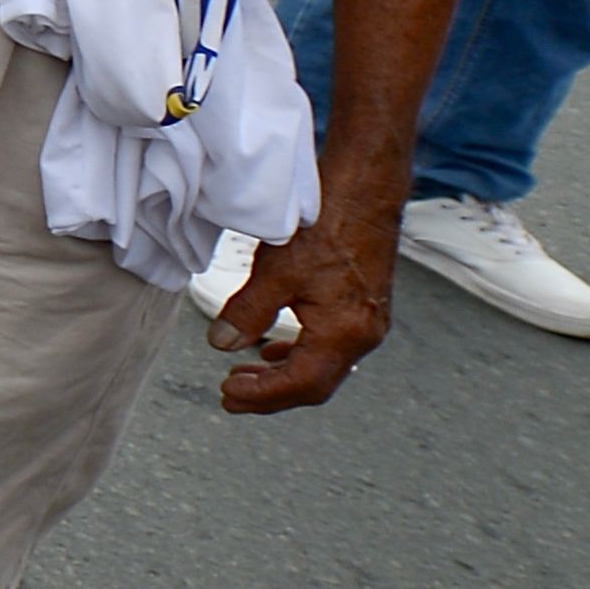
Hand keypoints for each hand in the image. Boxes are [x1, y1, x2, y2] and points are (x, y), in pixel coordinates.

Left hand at [209, 216, 390, 412]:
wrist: (364, 192)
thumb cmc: (326, 226)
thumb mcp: (275, 272)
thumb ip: (247, 313)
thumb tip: (221, 343)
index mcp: (345, 333)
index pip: (302, 384)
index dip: (263, 396)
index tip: (228, 394)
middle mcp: (364, 335)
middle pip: (314, 384)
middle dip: (271, 394)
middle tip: (230, 395)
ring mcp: (368, 323)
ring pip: (323, 367)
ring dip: (283, 375)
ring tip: (244, 376)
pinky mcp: (364, 308)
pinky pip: (331, 346)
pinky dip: (299, 354)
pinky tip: (274, 350)